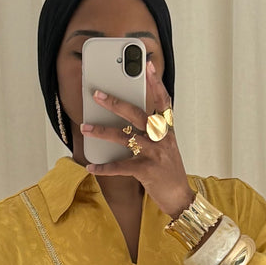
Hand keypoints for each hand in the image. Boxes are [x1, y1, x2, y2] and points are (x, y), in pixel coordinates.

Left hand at [81, 59, 193, 219]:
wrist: (179, 198)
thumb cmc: (169, 171)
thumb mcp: (166, 146)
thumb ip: (153, 131)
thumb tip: (129, 117)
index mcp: (167, 130)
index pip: (163, 102)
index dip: (156, 83)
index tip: (148, 66)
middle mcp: (162, 139)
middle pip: (137, 115)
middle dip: (116, 103)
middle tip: (98, 95)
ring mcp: (154, 154)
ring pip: (125, 138)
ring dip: (102, 131)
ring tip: (85, 127)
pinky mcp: (146, 171)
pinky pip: (120, 167)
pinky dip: (104, 167)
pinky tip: (91, 166)